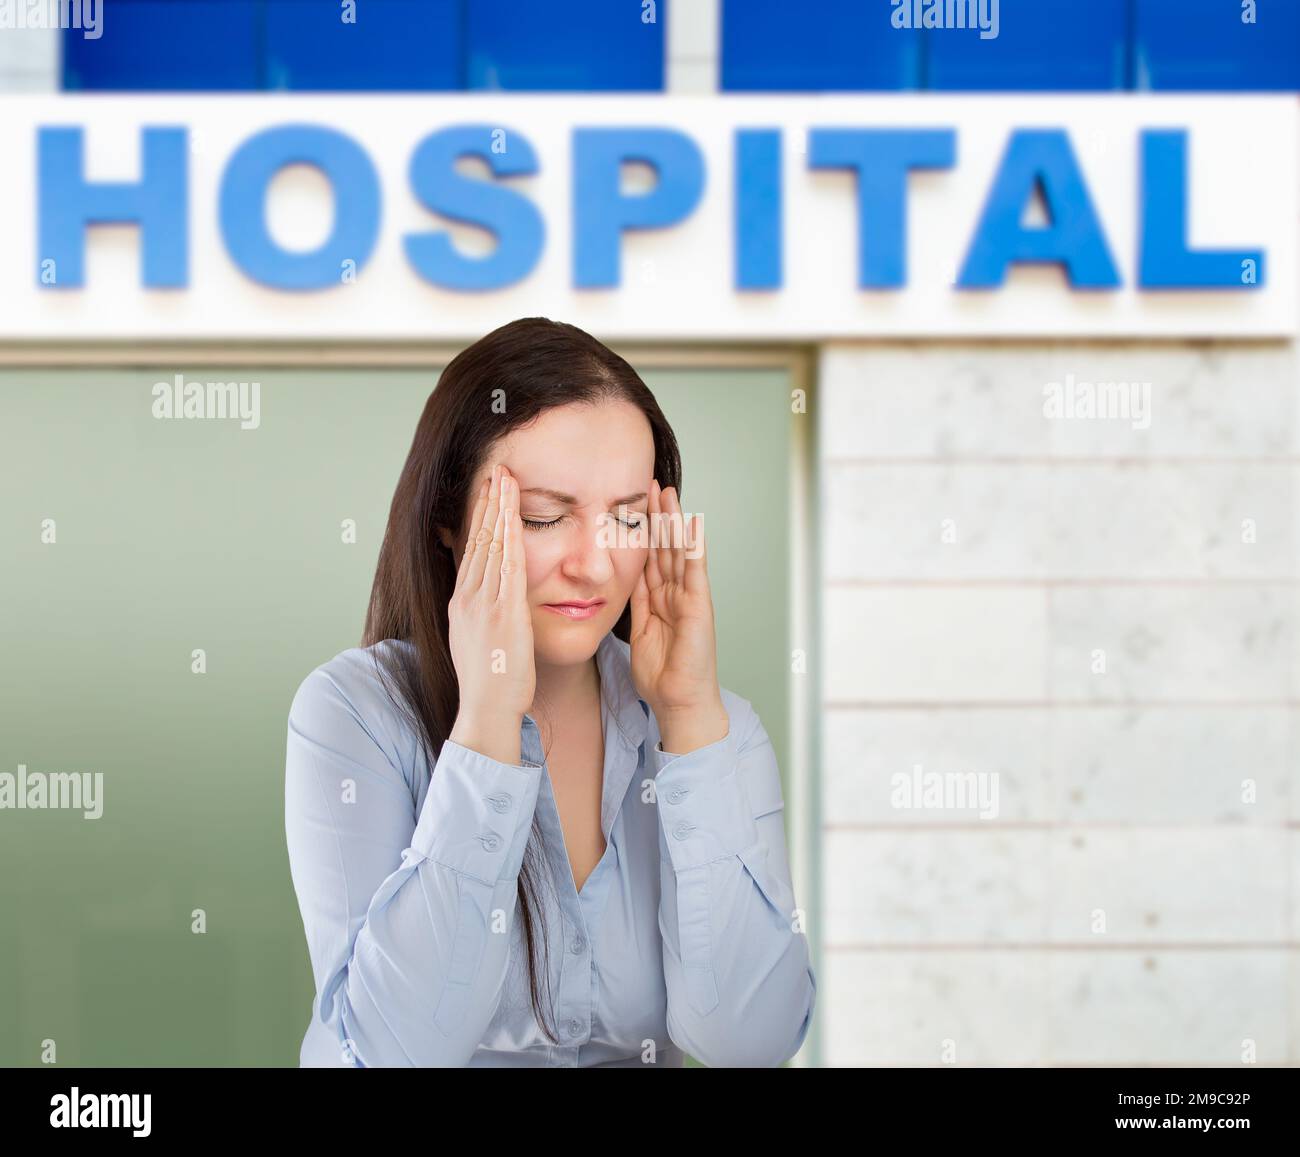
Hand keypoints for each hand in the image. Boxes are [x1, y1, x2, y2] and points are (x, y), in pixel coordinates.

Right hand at [447, 464, 534, 765]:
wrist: (487, 709)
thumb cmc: (490, 680)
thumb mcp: (477, 637)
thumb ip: (480, 610)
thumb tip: (483, 591)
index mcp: (463, 601)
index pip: (471, 547)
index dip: (480, 515)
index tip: (489, 490)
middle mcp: (469, 597)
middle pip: (478, 538)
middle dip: (487, 502)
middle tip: (497, 469)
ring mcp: (484, 604)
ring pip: (491, 546)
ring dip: (498, 510)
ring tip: (505, 480)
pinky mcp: (503, 613)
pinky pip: (506, 568)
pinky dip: (508, 539)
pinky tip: (512, 519)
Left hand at [630, 479, 728, 754]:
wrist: (679, 701)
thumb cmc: (661, 675)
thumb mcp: (637, 630)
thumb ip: (634, 603)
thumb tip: (618, 580)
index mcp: (659, 599)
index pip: (649, 557)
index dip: (642, 531)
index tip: (633, 505)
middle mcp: (676, 593)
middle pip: (665, 546)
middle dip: (659, 516)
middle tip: (652, 485)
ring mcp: (689, 597)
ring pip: (679, 551)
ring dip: (674, 521)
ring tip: (668, 493)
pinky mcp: (699, 605)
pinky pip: (695, 570)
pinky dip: (694, 546)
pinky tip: (692, 524)